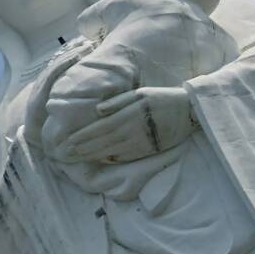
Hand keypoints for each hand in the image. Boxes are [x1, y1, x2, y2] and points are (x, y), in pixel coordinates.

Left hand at [58, 87, 195, 163]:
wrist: (189, 110)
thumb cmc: (161, 98)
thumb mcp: (140, 93)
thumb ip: (118, 102)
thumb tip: (97, 110)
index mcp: (127, 115)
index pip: (99, 128)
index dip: (82, 136)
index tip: (68, 141)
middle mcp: (131, 131)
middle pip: (101, 142)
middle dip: (82, 148)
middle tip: (65, 154)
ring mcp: (139, 142)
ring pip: (111, 151)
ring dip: (93, 155)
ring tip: (78, 158)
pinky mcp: (148, 150)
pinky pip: (126, 156)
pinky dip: (112, 159)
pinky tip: (101, 160)